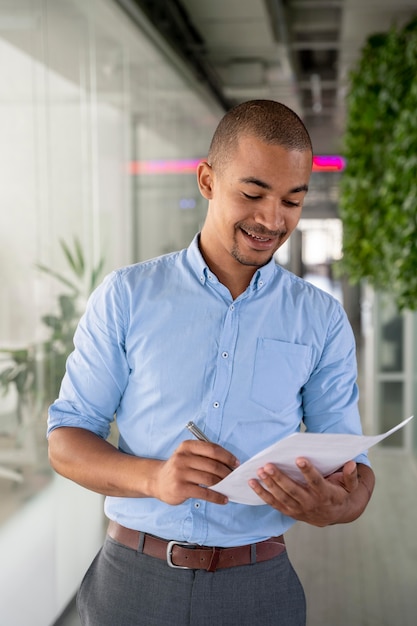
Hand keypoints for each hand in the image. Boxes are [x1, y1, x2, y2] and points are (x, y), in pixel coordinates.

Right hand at [153, 439, 238, 505]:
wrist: (157, 481)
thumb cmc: (178, 468)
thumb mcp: (187, 455)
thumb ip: (204, 456)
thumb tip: (229, 464)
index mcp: (187, 446)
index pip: (212, 449)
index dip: (227, 456)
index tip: (236, 463)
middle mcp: (182, 458)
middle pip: (213, 465)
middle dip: (227, 472)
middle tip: (234, 478)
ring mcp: (180, 473)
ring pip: (210, 479)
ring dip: (224, 484)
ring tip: (230, 488)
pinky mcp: (181, 488)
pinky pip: (204, 493)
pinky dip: (217, 497)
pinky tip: (223, 499)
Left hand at [248, 458, 367, 525]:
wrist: (333, 515)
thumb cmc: (339, 494)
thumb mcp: (350, 486)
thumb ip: (350, 476)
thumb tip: (351, 464)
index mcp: (326, 495)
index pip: (316, 482)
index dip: (308, 471)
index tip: (299, 458)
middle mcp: (311, 503)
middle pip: (293, 490)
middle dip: (280, 478)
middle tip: (269, 465)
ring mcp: (298, 509)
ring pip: (281, 497)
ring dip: (269, 484)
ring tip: (259, 471)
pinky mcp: (289, 511)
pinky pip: (274, 503)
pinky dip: (262, 494)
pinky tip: (252, 483)